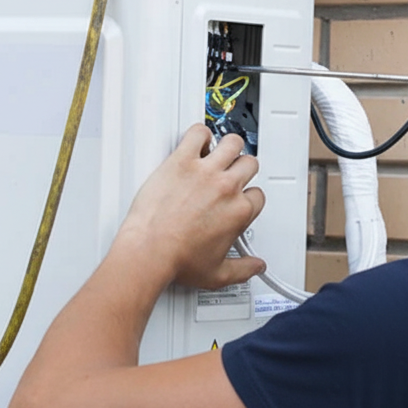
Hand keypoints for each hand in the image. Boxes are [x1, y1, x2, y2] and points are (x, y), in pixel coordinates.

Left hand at [114, 125, 265, 289]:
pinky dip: (199, 134)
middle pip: (249, 164)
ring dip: (228, 146)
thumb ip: (243, 269)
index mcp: (239, 212)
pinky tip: (196, 142)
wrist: (150, 251)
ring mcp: (205, 172)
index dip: (248, 196)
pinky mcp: (182, 161)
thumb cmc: (178, 260)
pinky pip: (198, 133)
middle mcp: (226, 188)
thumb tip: (256, 267)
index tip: (238, 198)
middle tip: (231, 172)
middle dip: (242, 168)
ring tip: (218, 151)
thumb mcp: (218, 274)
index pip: (257, 194)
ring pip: (231, 143)